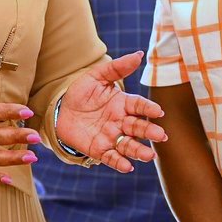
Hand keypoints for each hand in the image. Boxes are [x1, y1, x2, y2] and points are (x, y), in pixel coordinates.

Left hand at [53, 53, 168, 172]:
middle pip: (138, 128)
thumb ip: (117, 68)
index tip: (158, 112)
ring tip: (149, 156)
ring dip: (139, 151)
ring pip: (128, 145)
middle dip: (149, 132)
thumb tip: (139, 54)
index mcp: (123, 104)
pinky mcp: (99, 150)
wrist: (60, 111)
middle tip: (161, 136)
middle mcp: (121, 122)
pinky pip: (111, 158)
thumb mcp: (96, 77)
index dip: (148, 109)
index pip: (139, 106)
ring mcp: (111, 137)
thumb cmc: (81, 93)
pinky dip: (119, 163)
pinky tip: (127, 167)